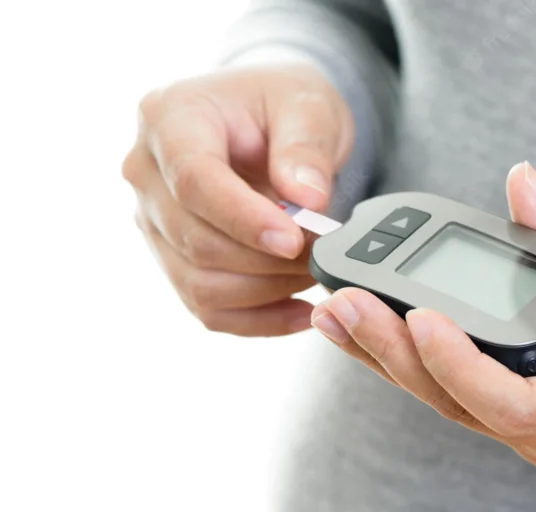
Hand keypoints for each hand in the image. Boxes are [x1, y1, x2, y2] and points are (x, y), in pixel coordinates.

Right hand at [122, 63, 352, 335]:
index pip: (194, 181)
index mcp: (169, 118)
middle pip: (197, 240)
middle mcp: (146, 172)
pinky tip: (302, 311)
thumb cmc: (285, 104)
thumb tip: (307, 201)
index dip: (244, 218)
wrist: (270, 121)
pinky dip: (259, 319)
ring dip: (267, 291)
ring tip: (318, 274)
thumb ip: (306, 148)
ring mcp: (153, 221)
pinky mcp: (172, 259)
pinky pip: (208, 309)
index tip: (294, 240)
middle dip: (268, 259)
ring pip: (200, 283)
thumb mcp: (308, 106)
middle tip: (324, 256)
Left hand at [312, 162, 535, 508]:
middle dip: (392, 354)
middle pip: (455, 404)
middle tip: (343, 302)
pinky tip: (394, 338)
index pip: (501, 398)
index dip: (452, 361)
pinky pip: (470, 406)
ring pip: (453, 408)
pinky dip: (428, 371)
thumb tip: (522, 185)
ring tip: (343, 317)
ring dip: (396, 364)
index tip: (417, 314)